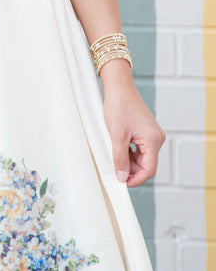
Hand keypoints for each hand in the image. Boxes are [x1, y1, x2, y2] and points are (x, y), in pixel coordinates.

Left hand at [101, 64, 165, 186]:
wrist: (119, 86)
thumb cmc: (119, 106)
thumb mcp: (116, 134)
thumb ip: (120, 158)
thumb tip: (122, 178)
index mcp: (153, 140)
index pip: (149, 169)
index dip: (135, 179)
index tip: (122, 183)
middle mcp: (156, 139)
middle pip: (145, 165)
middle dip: (130, 170)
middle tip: (114, 169)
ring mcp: (152, 135)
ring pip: (141, 158)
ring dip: (128, 161)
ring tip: (114, 154)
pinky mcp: (146, 132)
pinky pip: (139, 149)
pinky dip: (129, 152)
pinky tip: (118, 148)